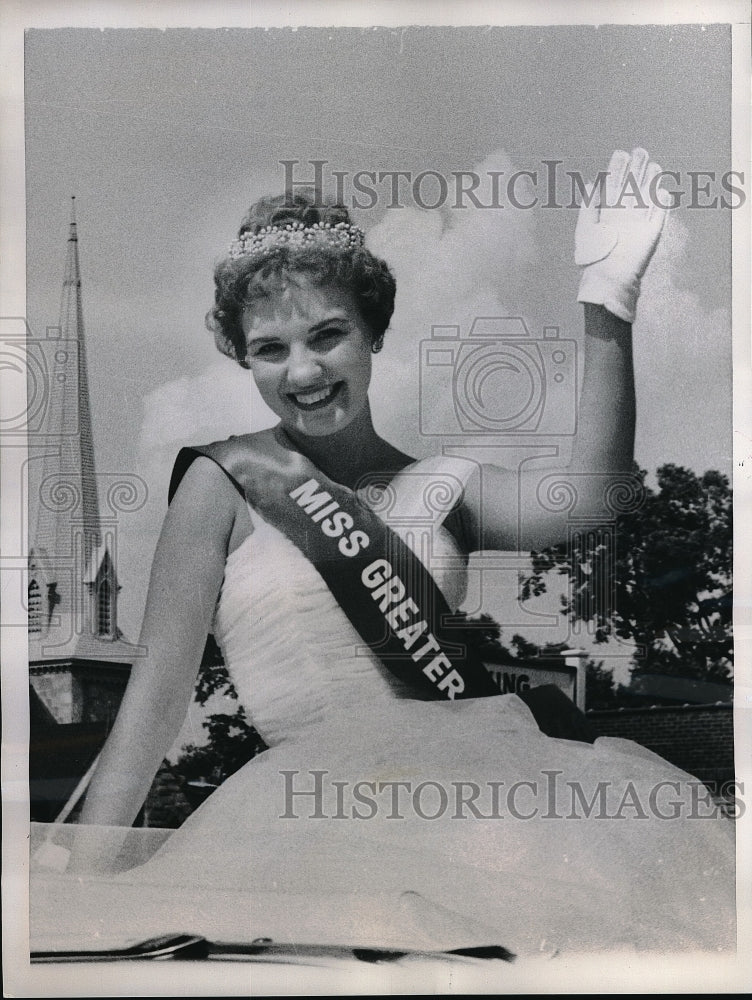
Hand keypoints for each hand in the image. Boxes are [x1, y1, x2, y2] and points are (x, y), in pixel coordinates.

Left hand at [575, 148, 666, 322]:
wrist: (609, 277)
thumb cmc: (593, 255)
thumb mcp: (585, 228)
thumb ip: (589, 205)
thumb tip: (593, 182)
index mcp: (608, 211)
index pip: (616, 184)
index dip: (619, 169)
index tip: (621, 153)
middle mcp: (625, 215)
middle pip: (633, 185)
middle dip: (637, 168)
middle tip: (640, 150)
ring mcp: (639, 223)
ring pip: (648, 196)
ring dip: (651, 180)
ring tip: (652, 164)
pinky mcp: (651, 234)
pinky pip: (659, 215)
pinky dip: (662, 203)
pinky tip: (664, 189)